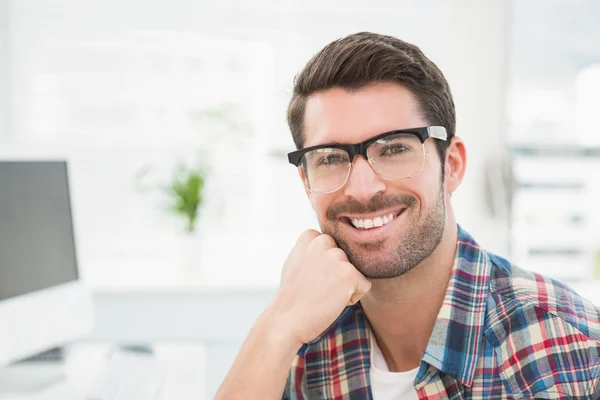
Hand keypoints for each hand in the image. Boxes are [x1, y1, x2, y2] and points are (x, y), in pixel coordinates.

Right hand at [267, 230, 370, 344]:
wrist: (287, 321)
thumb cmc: (292, 296)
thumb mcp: (298, 261)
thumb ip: (314, 248)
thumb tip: (328, 241)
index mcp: (310, 235)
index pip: (334, 248)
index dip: (325, 267)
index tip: (308, 278)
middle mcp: (323, 241)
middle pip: (345, 260)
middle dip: (336, 275)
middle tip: (316, 288)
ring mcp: (337, 256)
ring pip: (354, 273)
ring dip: (343, 286)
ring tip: (322, 295)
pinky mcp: (349, 273)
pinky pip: (364, 286)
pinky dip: (352, 298)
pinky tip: (331, 302)